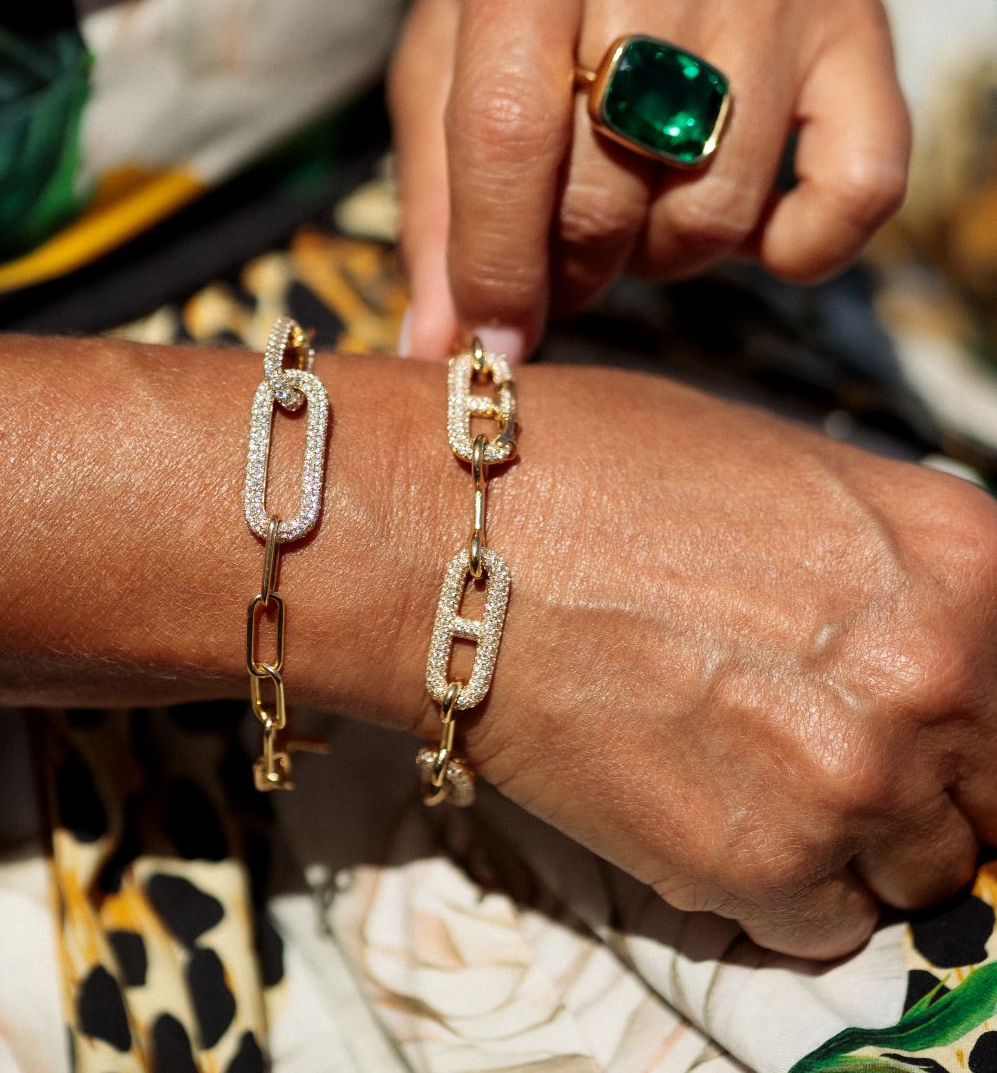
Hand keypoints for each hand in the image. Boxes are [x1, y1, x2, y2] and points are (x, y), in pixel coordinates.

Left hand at [391, 0, 909, 360]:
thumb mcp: (450, 46)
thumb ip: (435, 196)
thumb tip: (440, 349)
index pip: (504, 129)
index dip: (492, 264)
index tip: (487, 342)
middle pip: (603, 190)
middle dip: (568, 267)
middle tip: (559, 252)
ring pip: (712, 211)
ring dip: (661, 255)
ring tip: (636, 206)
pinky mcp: (857, 16)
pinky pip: (853, 193)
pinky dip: (801, 249)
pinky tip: (757, 231)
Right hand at [453, 365, 996, 958]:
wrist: (448, 539)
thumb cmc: (599, 471)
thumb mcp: (784, 468)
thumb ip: (893, 563)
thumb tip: (929, 628)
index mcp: (963, 558)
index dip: (978, 709)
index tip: (937, 725)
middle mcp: (935, 678)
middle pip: (993, 793)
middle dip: (928, 777)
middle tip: (825, 738)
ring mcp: (851, 786)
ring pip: (917, 871)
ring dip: (852, 836)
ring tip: (748, 763)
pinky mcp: (757, 870)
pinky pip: (822, 922)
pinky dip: (777, 883)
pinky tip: (703, 799)